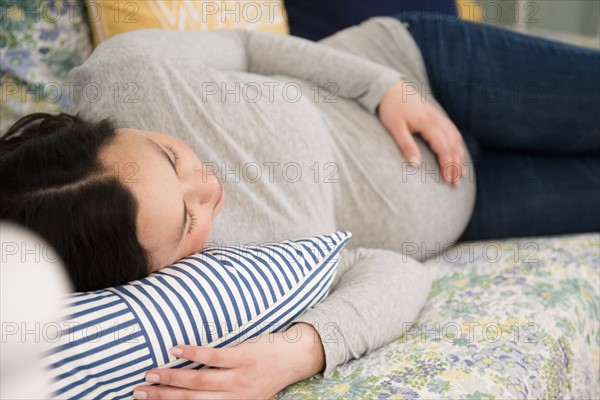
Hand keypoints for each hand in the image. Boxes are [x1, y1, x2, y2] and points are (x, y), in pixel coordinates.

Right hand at [132, 323, 324, 399]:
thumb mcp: (248, 392)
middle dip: (163, 396)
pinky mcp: (244, 357)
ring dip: (171, 378)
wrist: (297, 357)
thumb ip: (225, 395)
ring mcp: (239, 377)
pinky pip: (213, 357)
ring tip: (151, 374)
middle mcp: (235, 397)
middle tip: (138, 391)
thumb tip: (194, 390)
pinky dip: (193, 354)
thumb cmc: (269, 372)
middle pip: (191, 399)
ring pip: (199, 382)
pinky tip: (176, 349)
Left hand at [378, 79, 465, 185]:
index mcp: (428, 123)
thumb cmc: (391, 109)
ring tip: (461, 174)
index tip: (449, 180)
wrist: (391, 88)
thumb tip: (415, 166)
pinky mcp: (438, 116)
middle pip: (453, 146)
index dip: (447, 165)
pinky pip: (453, 132)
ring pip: (456, 139)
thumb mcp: (395, 128)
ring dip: (459, 157)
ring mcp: (440, 117)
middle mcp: (438, 120)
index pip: (443, 148)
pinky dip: (458, 145)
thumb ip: (406, 146)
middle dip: (456, 166)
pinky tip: (458, 154)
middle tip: (456, 184)